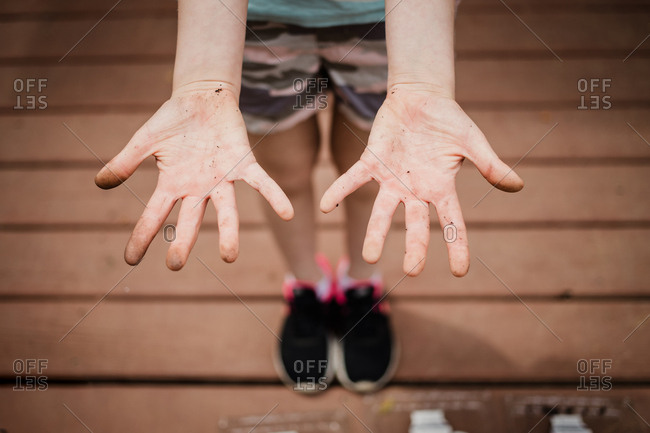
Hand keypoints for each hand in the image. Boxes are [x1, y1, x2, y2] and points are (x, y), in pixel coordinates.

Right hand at [95, 83, 292, 269]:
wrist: (202, 97)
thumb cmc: (173, 120)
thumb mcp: (145, 140)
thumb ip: (125, 162)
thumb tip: (99, 183)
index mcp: (173, 184)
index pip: (154, 216)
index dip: (142, 237)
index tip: (131, 260)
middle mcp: (198, 188)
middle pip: (190, 221)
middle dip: (183, 242)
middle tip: (175, 264)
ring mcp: (222, 178)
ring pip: (226, 211)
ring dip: (228, 232)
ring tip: (229, 256)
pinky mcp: (244, 163)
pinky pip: (262, 182)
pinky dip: (274, 196)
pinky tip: (288, 213)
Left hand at [321, 85, 522, 276]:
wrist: (421, 97)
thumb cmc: (449, 120)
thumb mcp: (472, 142)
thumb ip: (490, 165)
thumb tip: (518, 187)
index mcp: (441, 188)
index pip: (452, 224)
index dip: (456, 246)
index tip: (461, 272)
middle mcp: (415, 190)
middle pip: (414, 224)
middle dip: (413, 247)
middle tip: (411, 271)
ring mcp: (392, 178)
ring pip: (381, 210)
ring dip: (375, 232)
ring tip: (367, 256)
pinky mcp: (372, 162)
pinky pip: (353, 179)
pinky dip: (339, 190)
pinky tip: (325, 206)